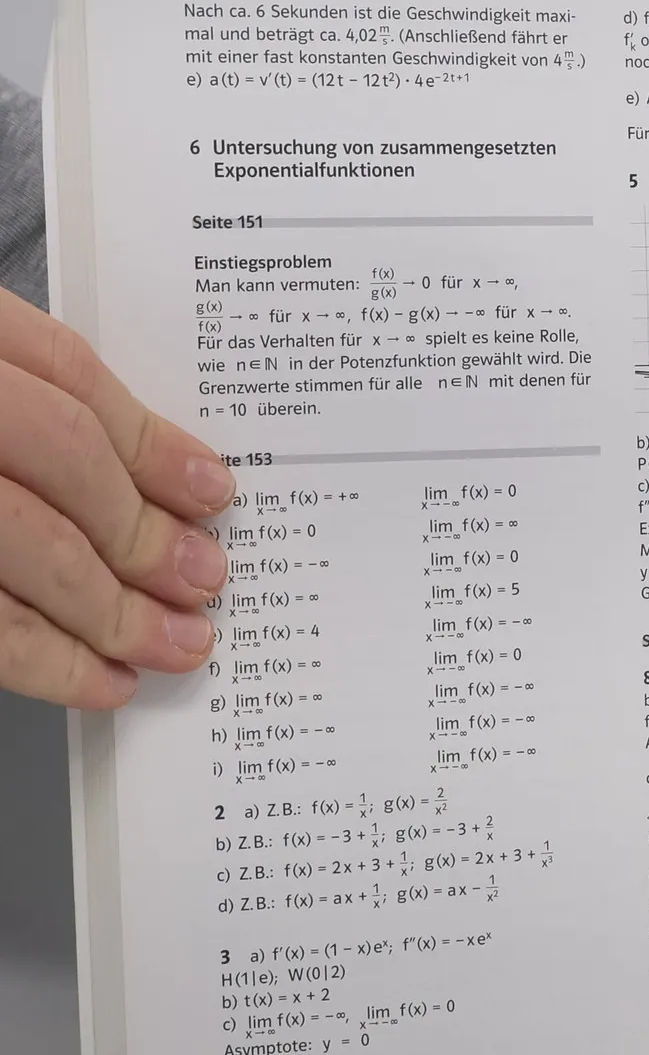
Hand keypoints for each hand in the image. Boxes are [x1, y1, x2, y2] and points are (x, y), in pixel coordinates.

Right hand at [0, 285, 231, 708]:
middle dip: (146, 531)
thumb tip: (165, 479)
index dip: (150, 440)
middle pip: (61, 455)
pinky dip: (45, 660)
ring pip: (26, 544)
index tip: (216, 491)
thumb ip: (35, 404)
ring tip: (179, 645)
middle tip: (208, 583)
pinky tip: (102, 681)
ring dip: (114, 608)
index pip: (64, 373)